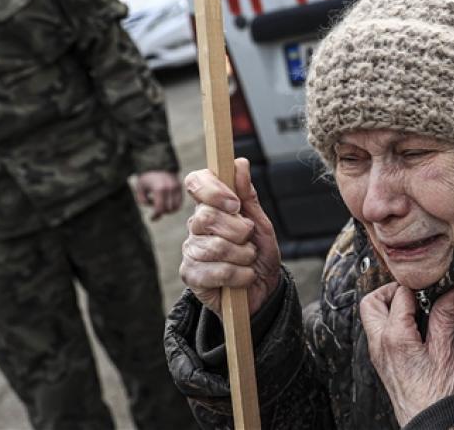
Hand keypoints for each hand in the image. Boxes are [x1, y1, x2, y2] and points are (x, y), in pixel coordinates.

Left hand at [134, 170, 182, 220]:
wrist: (157, 164)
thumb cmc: (146, 178)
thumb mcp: (140, 189)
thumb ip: (143, 201)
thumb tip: (153, 209)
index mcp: (159, 189)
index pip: (160, 209)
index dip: (155, 216)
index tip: (151, 218)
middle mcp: (170, 188)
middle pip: (170, 209)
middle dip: (162, 212)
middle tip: (156, 211)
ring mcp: (177, 188)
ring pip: (177, 207)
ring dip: (170, 210)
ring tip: (162, 206)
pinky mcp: (180, 187)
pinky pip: (180, 201)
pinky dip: (174, 205)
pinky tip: (167, 202)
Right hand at [179, 158, 281, 315]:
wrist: (263, 292)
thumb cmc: (260, 254)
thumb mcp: (260, 224)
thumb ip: (248, 196)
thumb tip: (239, 163)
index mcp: (211, 206)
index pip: (196, 182)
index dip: (213, 190)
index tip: (235, 204)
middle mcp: (196, 226)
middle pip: (207, 216)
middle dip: (239, 231)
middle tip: (249, 240)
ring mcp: (190, 250)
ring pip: (215, 246)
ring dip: (243, 256)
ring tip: (248, 261)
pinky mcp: (190, 275)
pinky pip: (216, 271)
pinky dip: (239, 275)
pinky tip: (243, 278)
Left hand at [361, 283, 453, 425]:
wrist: (427, 420)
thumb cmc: (436, 392)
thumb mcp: (445, 350)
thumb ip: (446, 316)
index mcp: (395, 336)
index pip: (400, 295)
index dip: (419, 288)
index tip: (435, 290)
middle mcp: (379, 342)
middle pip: (371, 302)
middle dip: (391, 292)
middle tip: (415, 296)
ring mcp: (377, 352)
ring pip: (371, 317)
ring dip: (389, 307)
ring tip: (416, 311)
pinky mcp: (381, 360)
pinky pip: (378, 331)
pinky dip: (391, 322)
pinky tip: (413, 328)